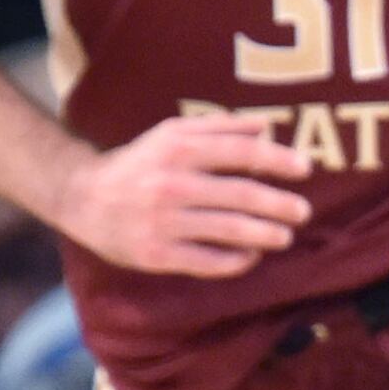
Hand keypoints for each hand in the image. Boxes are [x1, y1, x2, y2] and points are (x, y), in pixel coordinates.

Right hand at [44, 115, 316, 278]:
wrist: (83, 198)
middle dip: (280, 204)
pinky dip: (236, 260)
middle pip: (241, 195)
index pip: (241, 152)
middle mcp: (171, 183)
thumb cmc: (140, 163)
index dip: (278, 160)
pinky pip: (208, 262)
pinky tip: (251, 256)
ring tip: (284, 237)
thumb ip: (220, 127)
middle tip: (303, 211)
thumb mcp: (172, 133)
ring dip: (265, 235)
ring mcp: (163, 222)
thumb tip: (268, 128)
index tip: (305, 168)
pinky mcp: (156, 255)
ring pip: (229, 230)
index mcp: (178, 148)